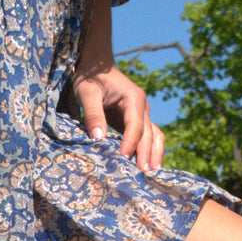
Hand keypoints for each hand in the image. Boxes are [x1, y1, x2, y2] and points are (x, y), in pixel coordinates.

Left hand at [72, 57, 164, 174]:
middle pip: (148, 134)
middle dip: (146, 154)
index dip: (131, 144)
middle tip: (143, 175)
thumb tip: (99, 139)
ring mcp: (142, 113)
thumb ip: (93, 114)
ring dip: (153, 154)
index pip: (135, 126)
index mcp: (134, 98)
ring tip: (151, 175)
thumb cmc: (90, 76)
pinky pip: (147, 136)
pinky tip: (147, 165)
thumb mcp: (87, 92)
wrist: (94, 64)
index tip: (124, 159)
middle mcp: (142, 106)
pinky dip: (149, 150)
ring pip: (154, 136)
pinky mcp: (136, 120)